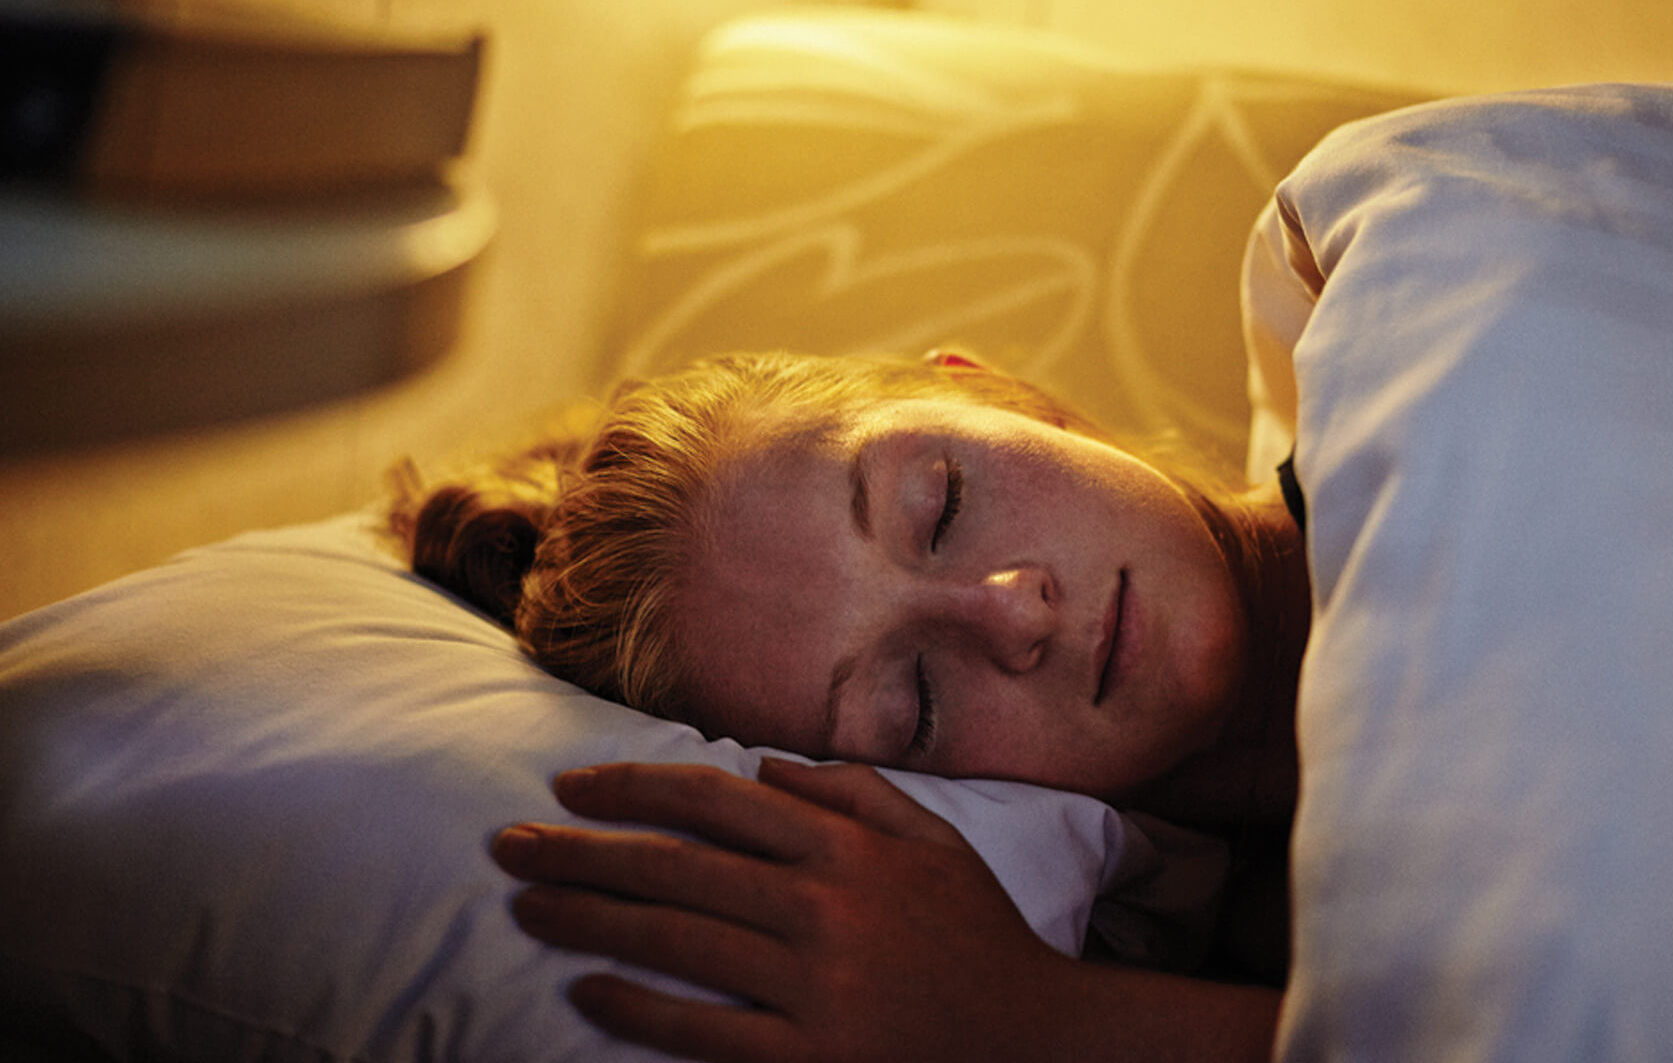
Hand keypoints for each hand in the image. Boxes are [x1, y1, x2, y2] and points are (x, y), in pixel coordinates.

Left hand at [489, 758, 1083, 1061]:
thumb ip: (852, 792)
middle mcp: (824, 908)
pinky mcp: (810, 1059)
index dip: (634, 786)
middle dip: (580, 852)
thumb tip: (763, 766)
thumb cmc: (979, 935)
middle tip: (508, 847)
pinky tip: (586, 992)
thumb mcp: (934, 841)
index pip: (717, 798)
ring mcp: (814, 987)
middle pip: (675, 868)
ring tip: (527, 910)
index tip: (572, 787)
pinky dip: (637, 1009)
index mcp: (848, 848)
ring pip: (675, 943)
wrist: (1037, 1041)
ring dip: (588, 922)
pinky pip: (702, 1031)